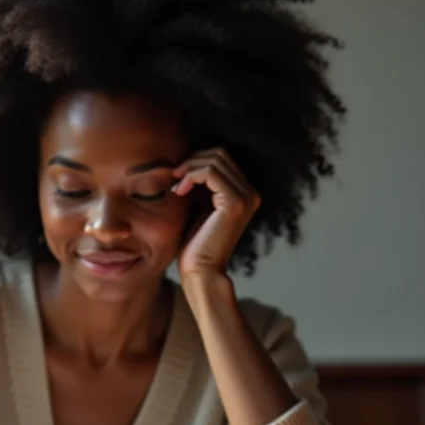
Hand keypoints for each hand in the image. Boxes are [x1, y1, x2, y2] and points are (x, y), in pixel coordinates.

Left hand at [172, 147, 260, 280]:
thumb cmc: (194, 244)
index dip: (196, 160)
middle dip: (193, 160)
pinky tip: (179, 191)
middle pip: (220, 153)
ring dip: (189, 168)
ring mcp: (246, 197)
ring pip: (215, 159)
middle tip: (174, 178)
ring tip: (176, 187)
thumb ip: (199, 185)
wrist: (200, 271)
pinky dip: (191, 176)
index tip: (177, 177)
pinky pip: (210, 172)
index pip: (221, 157)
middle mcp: (250, 192)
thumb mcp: (197, 206)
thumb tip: (188, 159)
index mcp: (244, 193)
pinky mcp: (234, 203)